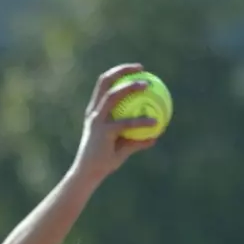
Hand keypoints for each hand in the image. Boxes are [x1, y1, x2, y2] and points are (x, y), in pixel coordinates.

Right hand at [72, 64, 159, 181]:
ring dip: (129, 87)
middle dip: (122, 70)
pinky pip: (126, 124)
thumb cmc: (103, 162)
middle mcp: (94, 112)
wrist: (88, 175)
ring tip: (147, 84)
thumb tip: (154, 137)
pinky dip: (141, 121)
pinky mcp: (104, 132)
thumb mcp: (121, 149)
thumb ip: (136, 140)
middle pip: (105, 82)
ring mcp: (97, 121)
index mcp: (95, 111)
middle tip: (141, 69)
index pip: (104, 85)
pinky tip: (155, 121)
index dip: (118, 73)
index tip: (135, 70)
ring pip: (113, 96)